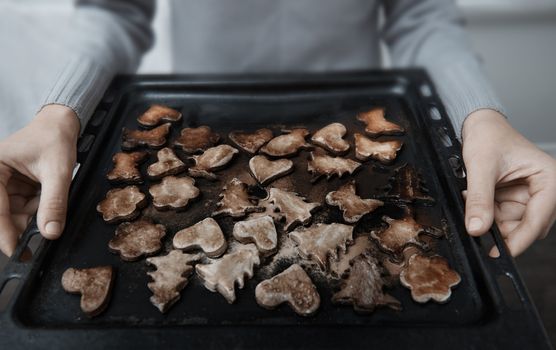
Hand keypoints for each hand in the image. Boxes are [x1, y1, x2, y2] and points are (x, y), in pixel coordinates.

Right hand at [0, 105, 78, 255]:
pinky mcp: (16, 190)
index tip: (16, 251)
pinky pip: (25, 210)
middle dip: (21, 228)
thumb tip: (50, 232)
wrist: (63, 125)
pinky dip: (39, 212)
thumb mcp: (58, 171)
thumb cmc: (55, 139)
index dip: (5, 232)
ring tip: (50, 209)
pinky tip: (48, 202)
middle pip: (2, 215)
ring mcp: (4, 186)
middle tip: (37, 244)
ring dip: (33, 219)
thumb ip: (54, 202)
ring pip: (15, 216)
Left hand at [462, 109, 555, 256]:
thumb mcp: (481, 166)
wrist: (477, 125)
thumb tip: (477, 228)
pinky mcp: (512, 199)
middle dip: (502, 231)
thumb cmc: (488, 136)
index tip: (500, 252)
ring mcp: (527, 196)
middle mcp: (543, 190)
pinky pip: (500, 218)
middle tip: (477, 231)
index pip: (539, 219)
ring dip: (491, 222)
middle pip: (527, 226)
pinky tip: (473, 202)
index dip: (519, 239)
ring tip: (472, 205)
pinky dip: (486, 216)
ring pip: (511, 225)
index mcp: (549, 179)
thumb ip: (480, 198)